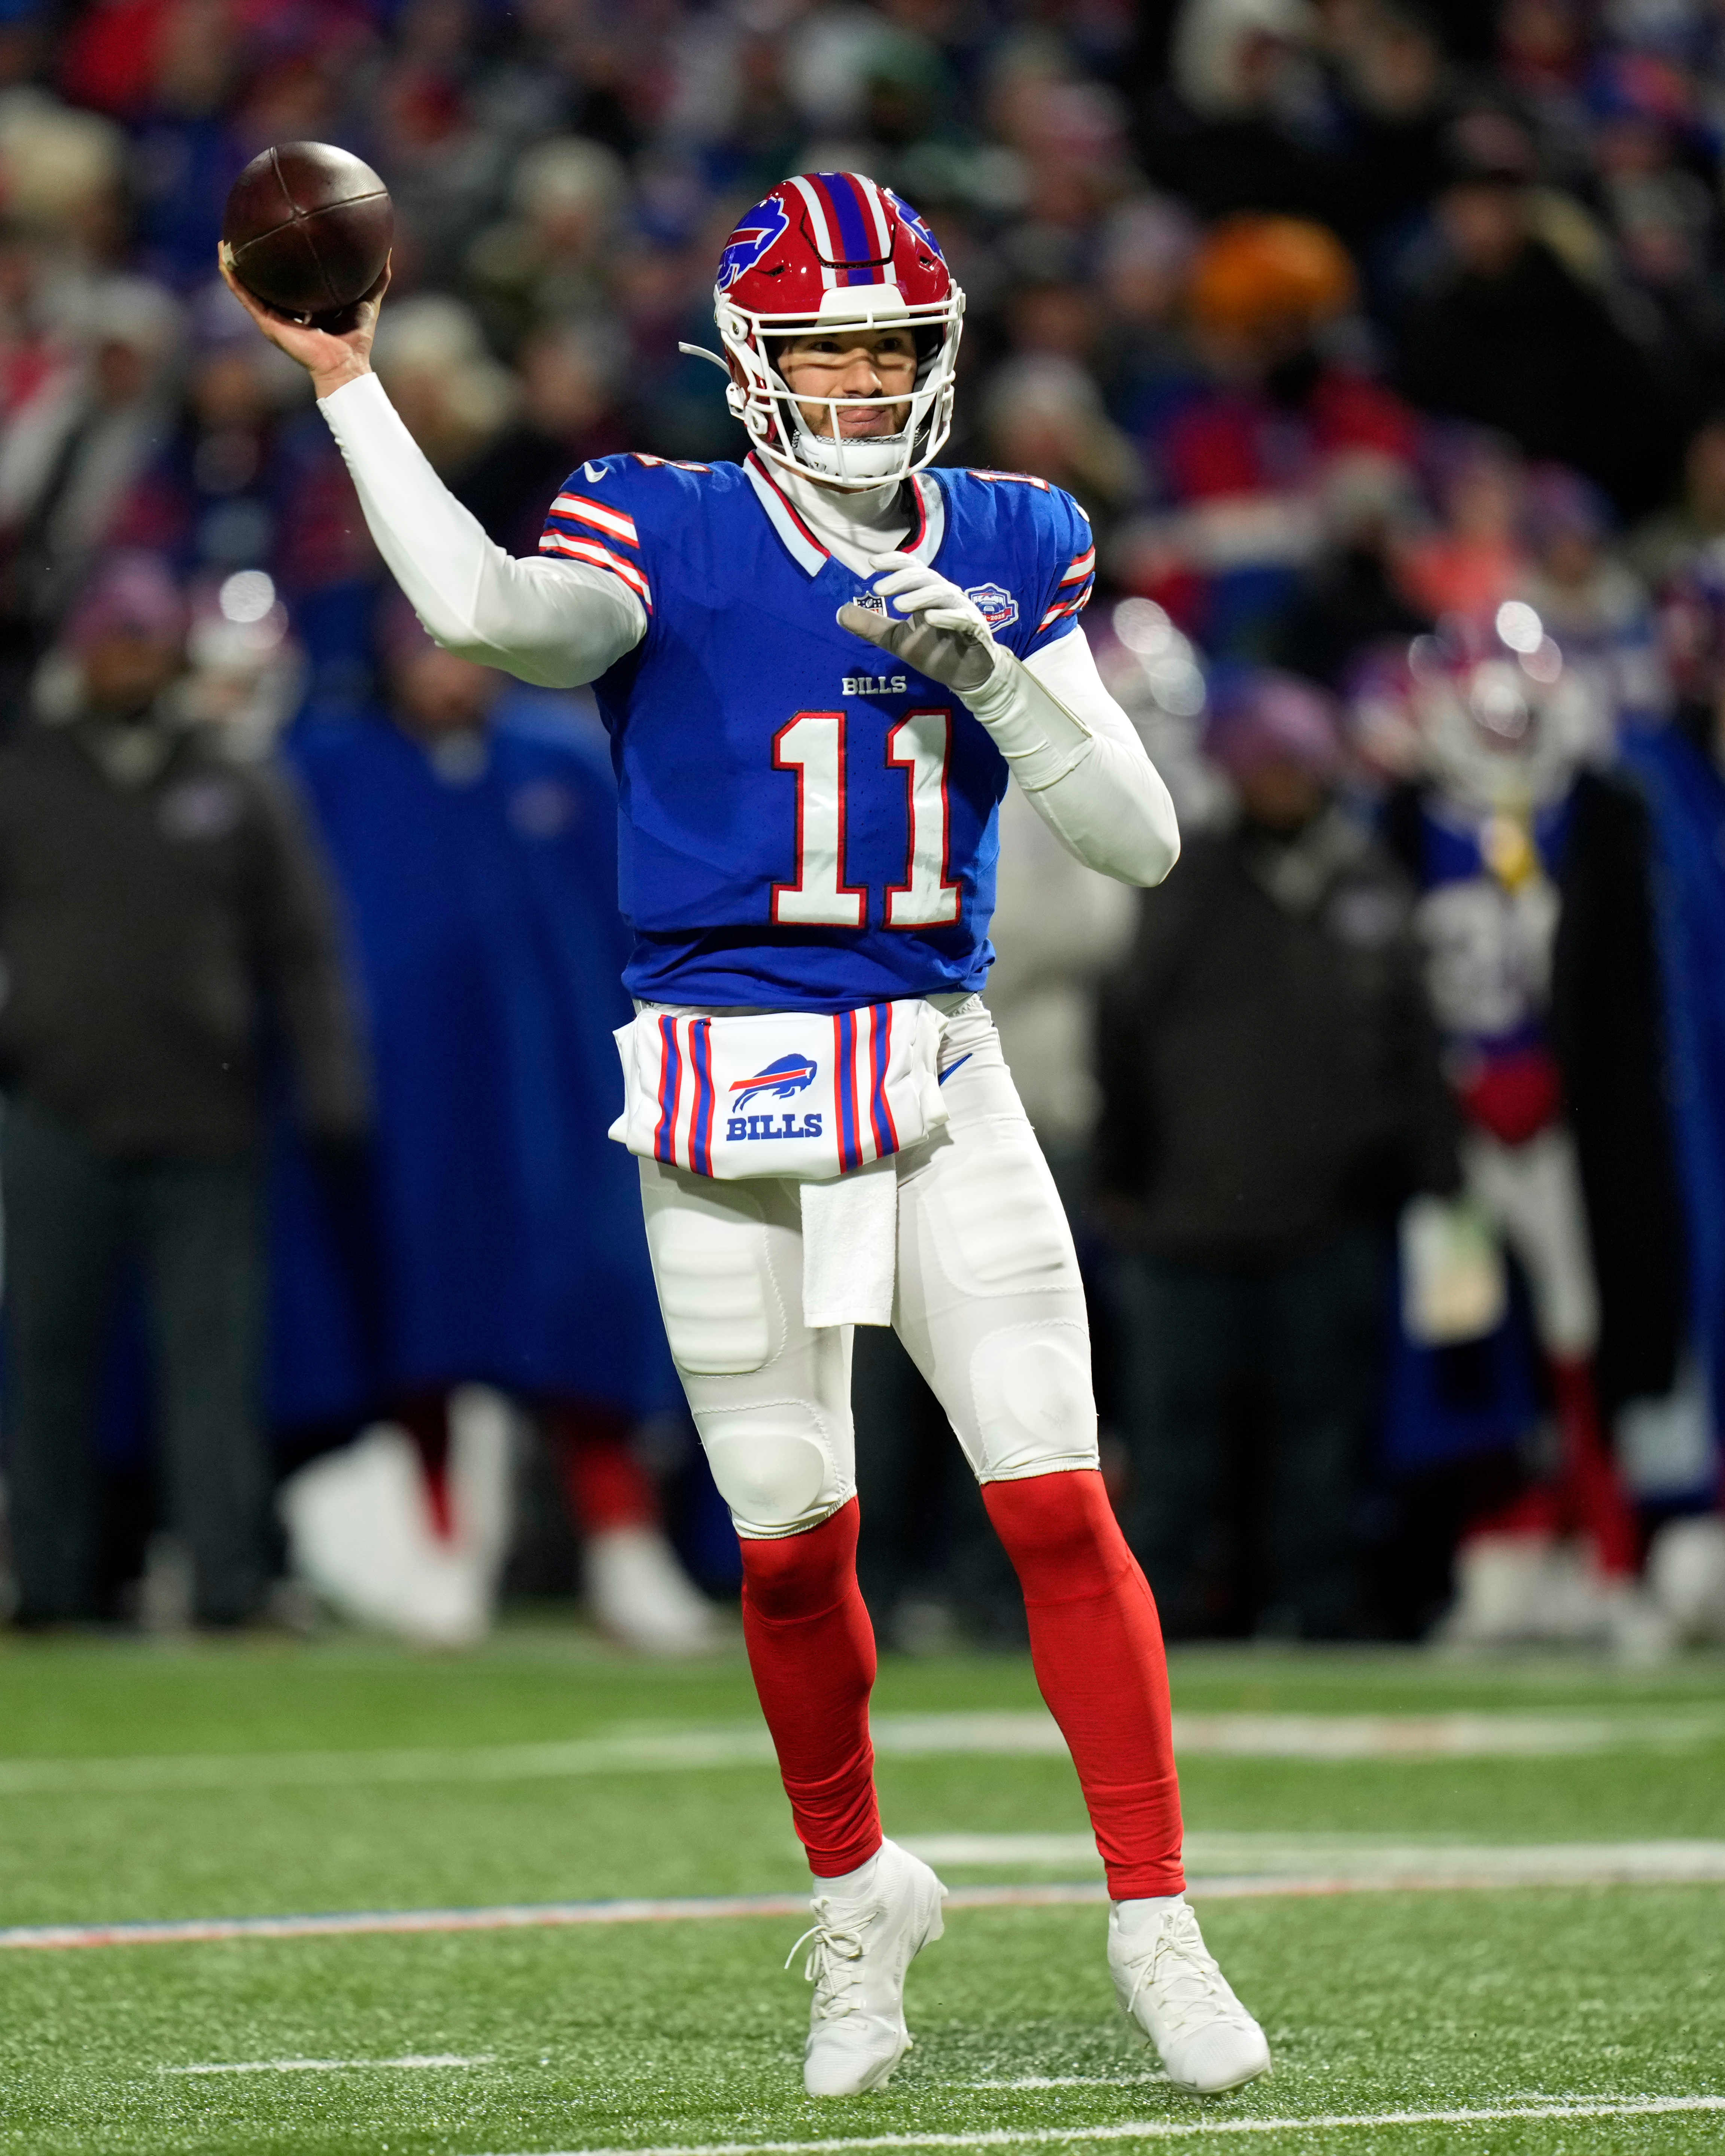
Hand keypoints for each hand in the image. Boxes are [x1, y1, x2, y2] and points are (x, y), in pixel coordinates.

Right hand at [217, 245, 390, 400]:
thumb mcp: (368, 298)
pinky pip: (245, 297)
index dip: (285, 259)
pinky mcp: (268, 323)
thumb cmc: (357, 337)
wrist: (346, 364)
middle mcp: (287, 309)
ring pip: (249, 287)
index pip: (292, 278)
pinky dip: (233, 279)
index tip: (279, 235)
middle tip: (246, 233)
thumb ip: (377, 276)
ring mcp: (274, 317)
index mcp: (307, 304)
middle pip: (266, 280)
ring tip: (224, 243)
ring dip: (235, 266)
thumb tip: (386, 247)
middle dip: (256, 260)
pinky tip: (224, 259)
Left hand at [836, 552, 1001, 694]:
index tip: (871, 563)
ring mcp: (963, 611)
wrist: (965, 676)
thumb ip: (871, 626)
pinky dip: (947, 616)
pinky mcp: (976, 630)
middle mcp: (946, 596)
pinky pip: (963, 618)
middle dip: (901, 580)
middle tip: (878, 589)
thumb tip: (840, 612)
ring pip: (943, 594)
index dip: (894, 562)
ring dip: (920, 597)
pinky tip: (930, 619)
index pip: (912, 569)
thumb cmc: (934, 652)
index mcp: (928, 593)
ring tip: (898, 606)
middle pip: (925, 577)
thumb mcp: (896, 640)